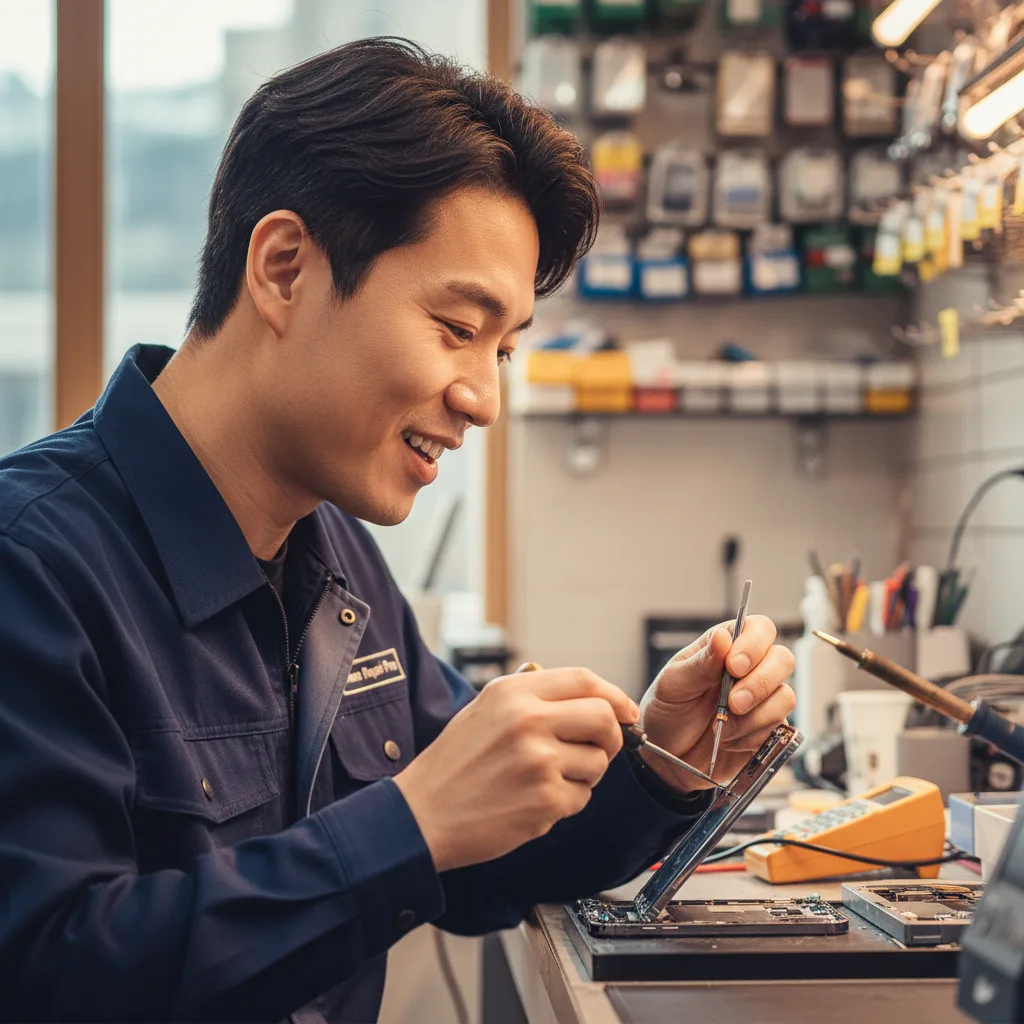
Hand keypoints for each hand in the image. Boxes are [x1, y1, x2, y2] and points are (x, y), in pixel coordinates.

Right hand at [393, 668, 637, 871]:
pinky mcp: (545, 801)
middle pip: (605, 717)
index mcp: (513, 692)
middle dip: (613, 735)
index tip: (625, 711)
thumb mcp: (484, 708)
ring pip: (598, 762)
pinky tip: (534, 800)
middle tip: (599, 748)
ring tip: (547, 779)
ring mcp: (539, 762)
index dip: (614, 695)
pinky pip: (582, 797)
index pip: (585, 679)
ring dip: (584, 773)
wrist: (420, 814)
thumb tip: (588, 695)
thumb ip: (531, 696)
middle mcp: (528, 720)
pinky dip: (567, 801)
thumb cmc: (452, 763)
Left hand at [638, 616, 795, 793]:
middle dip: (760, 683)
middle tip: (732, 702)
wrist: (668, 758)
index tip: (734, 666)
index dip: (754, 645)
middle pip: (783, 660)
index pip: (759, 629)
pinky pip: (779, 729)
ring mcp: (763, 700)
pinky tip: (729, 740)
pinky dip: (752, 737)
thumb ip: (700, 663)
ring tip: (721, 726)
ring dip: (753, 716)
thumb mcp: (673, 685)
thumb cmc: (666, 712)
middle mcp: (750, 669)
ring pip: (785, 697)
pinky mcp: (768, 729)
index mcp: (726, 648)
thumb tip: (723, 636)